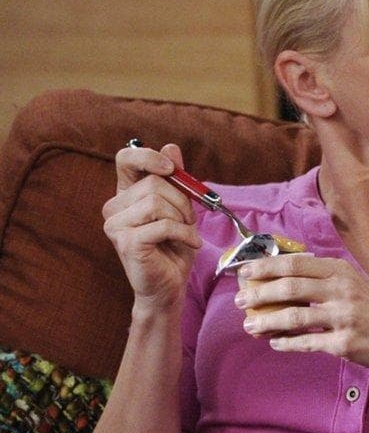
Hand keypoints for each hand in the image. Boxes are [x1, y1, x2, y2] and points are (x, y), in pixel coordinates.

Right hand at [103, 142, 202, 307]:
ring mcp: (115, 225)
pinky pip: (164, 225)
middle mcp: (113, 207)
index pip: (125, 158)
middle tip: (189, 219)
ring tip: (186, 233)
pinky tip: (190, 243)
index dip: (149, 156)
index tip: (172, 169)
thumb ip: (176, 180)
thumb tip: (171, 146)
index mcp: (125, 194)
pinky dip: (186, 233)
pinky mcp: (126, 242)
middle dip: (182, 200)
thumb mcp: (180, 209)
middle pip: (154, 183)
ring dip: (183, 218)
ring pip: (158, 202)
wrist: (169, 286)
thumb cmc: (174, 248)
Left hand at [236, 253, 368, 372]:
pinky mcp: (344, 344)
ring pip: (292, 316)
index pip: (296, 264)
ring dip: (265, 321)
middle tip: (239, 300)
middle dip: (258, 293)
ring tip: (249, 326)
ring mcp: (344, 318)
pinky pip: (305, 342)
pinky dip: (285, 343)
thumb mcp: (357, 285)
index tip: (245, 271)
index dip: (266, 266)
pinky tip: (275, 342)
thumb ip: (325, 280)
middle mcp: (343, 291)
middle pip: (289, 287)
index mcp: (343, 272)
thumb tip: (283, 280)